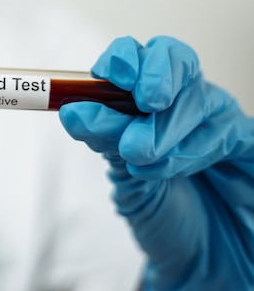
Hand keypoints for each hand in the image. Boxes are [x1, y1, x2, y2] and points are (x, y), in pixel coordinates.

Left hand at [59, 35, 253, 289]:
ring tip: (141, 159)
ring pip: (198, 97)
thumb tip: (71, 110)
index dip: (124, 57)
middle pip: (174, 60)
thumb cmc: (157, 208)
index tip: (110, 74)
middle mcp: (183, 98)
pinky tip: (178, 169)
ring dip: (166, 128)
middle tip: (143, 106)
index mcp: (147, 94)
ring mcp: (217, 117)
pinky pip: (227, 130)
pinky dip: (197, 147)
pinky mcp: (246, 142)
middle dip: (154, 79)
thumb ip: (104, 139)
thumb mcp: (123, 173)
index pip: (137, 55)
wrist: (195, 251)